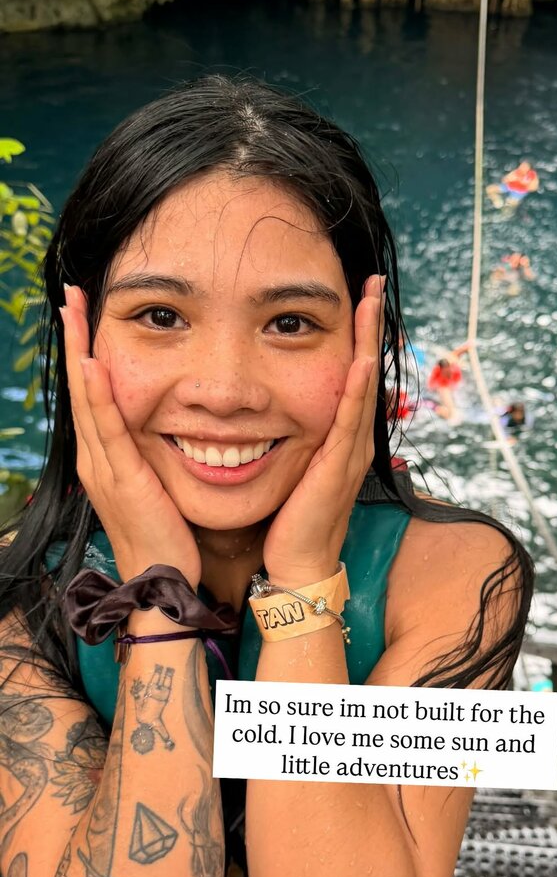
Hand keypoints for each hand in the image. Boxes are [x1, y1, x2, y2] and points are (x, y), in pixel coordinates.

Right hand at [61, 285, 201, 588]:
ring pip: (87, 399)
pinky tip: (92, 364)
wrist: (163, 580)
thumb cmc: (166, 535)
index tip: (84, 314)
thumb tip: (165, 431)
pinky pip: (107, 429)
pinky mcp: (121, 478)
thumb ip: (152, 456)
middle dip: (75, 338)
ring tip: (74, 310)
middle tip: (70, 295)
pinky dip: (97, 396)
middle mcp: (96, 457)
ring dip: (79, 351)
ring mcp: (104, 467)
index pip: (92, 394)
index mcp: (105, 457)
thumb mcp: (156, 485)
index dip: (86, 352)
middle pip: (81, 387)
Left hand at [262, 275, 383, 586]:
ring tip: (372, 303)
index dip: (355, 335)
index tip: (356, 297)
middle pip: (364, 370)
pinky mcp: (337, 468)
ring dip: (367, 343)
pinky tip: (360, 360)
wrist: (297, 565)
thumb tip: (262, 410)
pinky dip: (356, 389)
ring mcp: (349, 452)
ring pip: (362, 386)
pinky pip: (349, 422)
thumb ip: (288, 436)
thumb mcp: (290, 466)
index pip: (349, 374)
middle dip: (369, 327)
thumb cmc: (288, 520)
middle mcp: (351, 438)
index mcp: (338, 436)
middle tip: (374, 283)